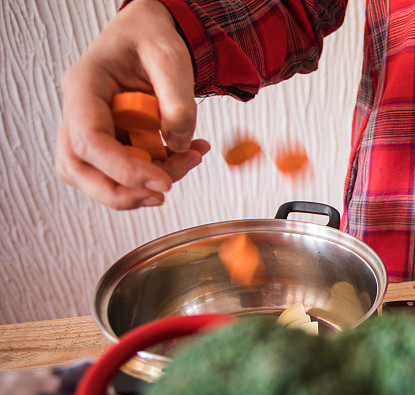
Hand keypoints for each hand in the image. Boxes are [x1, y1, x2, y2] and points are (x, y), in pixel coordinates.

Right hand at [56, 0, 208, 209]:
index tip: (163, 183)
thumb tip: (179, 144)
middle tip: (164, 192)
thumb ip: (178, 100)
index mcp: (84, 85)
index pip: (88, 141)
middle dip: (122, 192)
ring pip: (98, 177)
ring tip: (189, 160)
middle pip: (77, 169)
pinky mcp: (110, 141)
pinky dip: (157, 173)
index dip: (123, 170)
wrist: (150, 34)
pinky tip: (187, 154)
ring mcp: (91, 129)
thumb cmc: (151, 37)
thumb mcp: (171, 57)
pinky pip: (124, 170)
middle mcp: (79, 111)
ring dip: (143, 185)